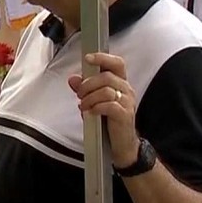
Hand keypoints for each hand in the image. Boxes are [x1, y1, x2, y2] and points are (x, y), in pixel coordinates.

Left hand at [68, 53, 139, 167]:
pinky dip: (96, 108)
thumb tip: (73, 79)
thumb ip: (83, 89)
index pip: (116, 63)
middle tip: (79, 95)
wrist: (120, 144)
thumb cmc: (108, 121)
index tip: (88, 58)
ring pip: (106, 90)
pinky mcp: (125, 115)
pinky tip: (91, 113)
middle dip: (88, 84)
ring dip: (90, 98)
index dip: (103, 58)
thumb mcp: (92, 102)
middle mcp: (126, 89)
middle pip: (106, 77)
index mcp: (120, 83)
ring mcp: (128, 102)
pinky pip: (109, 105)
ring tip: (84, 106)